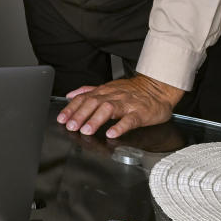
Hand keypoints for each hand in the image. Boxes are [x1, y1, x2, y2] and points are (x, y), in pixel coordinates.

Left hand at [56, 74, 183, 138]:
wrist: (158, 88)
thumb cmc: (133, 91)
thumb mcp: (109, 88)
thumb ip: (89, 91)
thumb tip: (71, 95)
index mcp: (105, 91)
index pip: (84, 98)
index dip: (71, 108)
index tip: (61, 119)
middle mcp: (113, 96)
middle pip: (93, 103)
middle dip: (80, 115)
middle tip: (71, 126)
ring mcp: (127, 104)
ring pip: (109, 109)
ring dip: (96, 119)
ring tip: (86, 130)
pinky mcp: (140, 113)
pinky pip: (129, 119)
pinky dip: (120, 126)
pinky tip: (112, 133)